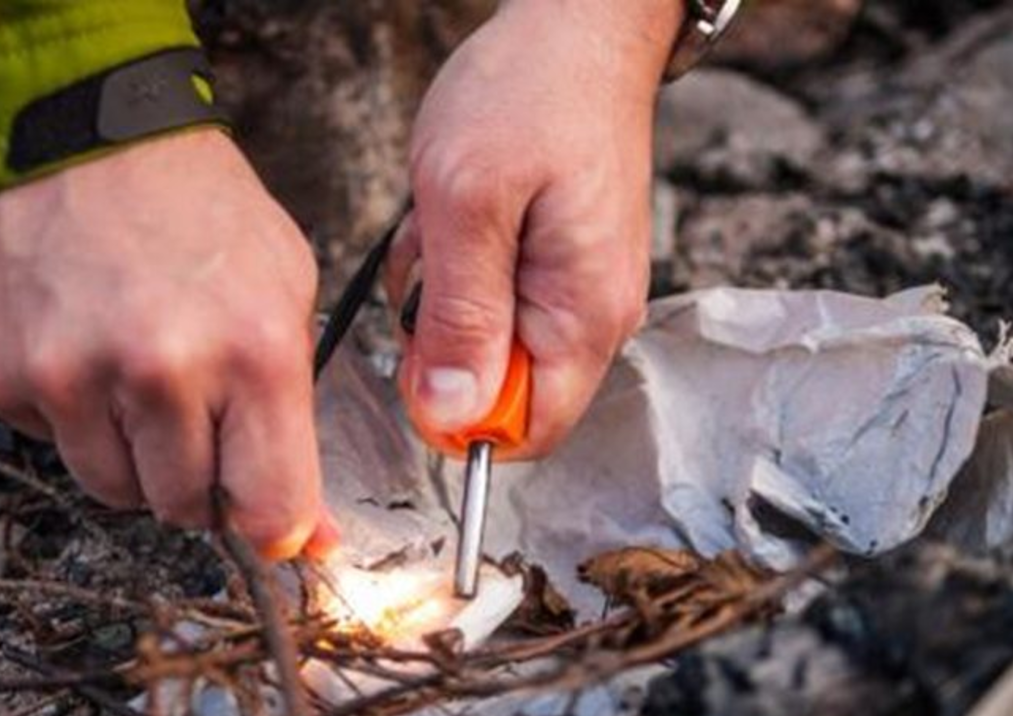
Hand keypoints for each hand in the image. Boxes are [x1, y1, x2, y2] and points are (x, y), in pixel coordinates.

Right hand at [0, 130, 338, 559]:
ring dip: (140, 456)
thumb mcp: (287, 287)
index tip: (275, 523)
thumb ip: (298, 410)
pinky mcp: (6, 375)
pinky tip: (93, 354)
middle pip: (188, 508)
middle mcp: (162, 371)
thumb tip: (308, 531)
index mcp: (254, 350)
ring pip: (117, 490)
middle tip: (205, 418)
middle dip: (206, 480)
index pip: (271, 505)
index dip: (277, 527)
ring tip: (147, 380)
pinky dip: (80, 420)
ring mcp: (74, 376)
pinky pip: (55, 446)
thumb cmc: (199, 208)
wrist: (81, 134)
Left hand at [387, 0, 682, 456]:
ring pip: (489, 342)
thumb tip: (451, 417)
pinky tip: (458, 215)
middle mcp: (594, 318)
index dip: (457, 415)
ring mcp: (580, 291)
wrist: (577, 30)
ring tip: (447, 223)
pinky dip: (459, 267)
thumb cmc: (529, 95)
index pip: (527, 431)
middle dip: (444, 339)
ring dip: (445, 295)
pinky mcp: (560, 265)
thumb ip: (461, 318)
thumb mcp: (468, 204)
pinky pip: (494, 300)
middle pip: (502, 390)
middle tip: (434, 261)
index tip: (418, 350)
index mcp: (583, 318)